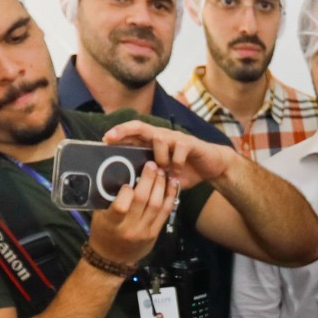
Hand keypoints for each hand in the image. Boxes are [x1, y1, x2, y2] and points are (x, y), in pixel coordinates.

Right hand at [84, 163, 174, 269]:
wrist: (112, 260)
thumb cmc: (103, 234)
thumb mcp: (99, 217)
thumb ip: (108, 200)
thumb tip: (119, 176)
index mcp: (112, 225)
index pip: (120, 207)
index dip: (126, 192)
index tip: (127, 182)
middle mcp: (130, 228)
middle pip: (143, 201)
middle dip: (148, 180)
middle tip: (151, 165)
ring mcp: (145, 231)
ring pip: (157, 205)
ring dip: (161, 185)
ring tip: (161, 171)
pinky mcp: (155, 233)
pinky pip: (166, 212)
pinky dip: (170, 196)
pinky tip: (172, 184)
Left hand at [104, 118, 235, 186]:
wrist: (212, 166)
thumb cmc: (186, 171)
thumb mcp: (164, 177)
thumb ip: (150, 178)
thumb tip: (131, 191)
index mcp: (154, 144)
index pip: (134, 134)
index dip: (119, 134)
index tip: (104, 140)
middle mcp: (163, 137)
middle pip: (141, 127)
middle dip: (124, 131)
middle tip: (110, 138)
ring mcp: (177, 138)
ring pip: (160, 138)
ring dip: (159, 156)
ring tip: (164, 170)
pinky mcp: (190, 143)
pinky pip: (180, 148)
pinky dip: (177, 162)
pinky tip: (178, 173)